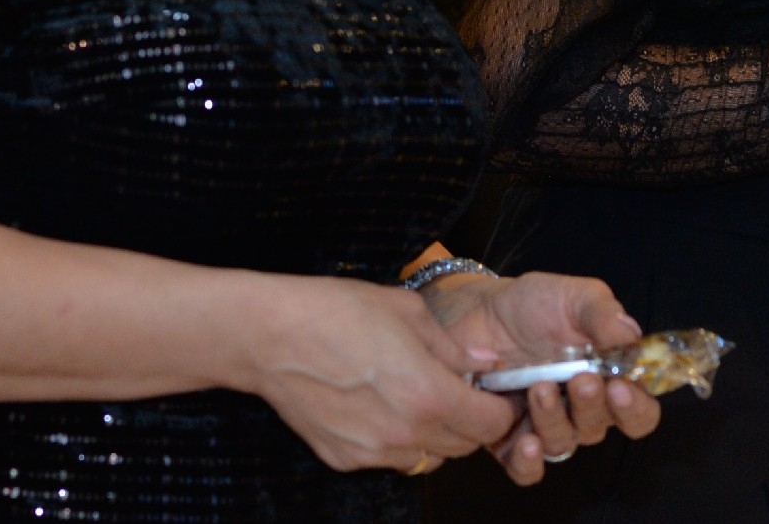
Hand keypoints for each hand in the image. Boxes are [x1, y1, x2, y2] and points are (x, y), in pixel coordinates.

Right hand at [235, 274, 515, 474]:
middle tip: (457, 392)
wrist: (268, 335)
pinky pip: (388, 458)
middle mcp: (405, 433)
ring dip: (434, 435)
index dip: (500, 409)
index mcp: (428, 394)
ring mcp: (373, 452)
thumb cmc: (334, 311)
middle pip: (464, 447)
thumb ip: (451, 346)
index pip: (491, 424)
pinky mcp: (344, 458)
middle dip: (470, 421)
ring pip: (428, 458)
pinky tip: (376, 405)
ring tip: (414, 397)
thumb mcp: (405, 310)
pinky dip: (395, 440)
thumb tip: (483, 363)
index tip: (495, 395)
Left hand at [422, 272, 660, 483]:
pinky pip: (525, 469)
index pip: (638, 411)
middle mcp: (581, 411)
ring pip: (563, 443)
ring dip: (554, 420)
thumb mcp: (574, 297)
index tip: (620, 388)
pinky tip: (526, 442)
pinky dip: (528, 462)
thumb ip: (603, 313)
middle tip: (580, 381)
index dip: (635, 408)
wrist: (477, 313)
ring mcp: (546, 427)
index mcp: (606, 380)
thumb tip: (631, 336)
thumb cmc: (534, 306)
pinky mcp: (509, 440)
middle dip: (592, 406)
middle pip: (600, 427)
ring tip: (538, 388)